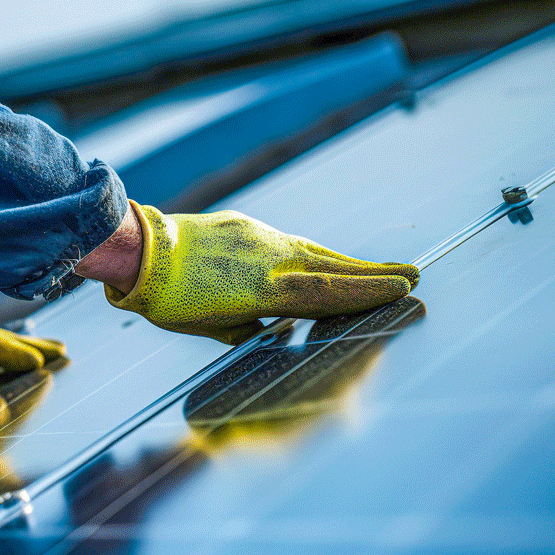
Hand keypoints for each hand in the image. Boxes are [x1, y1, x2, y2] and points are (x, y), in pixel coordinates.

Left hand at [102, 200, 418, 341]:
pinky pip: (290, 242)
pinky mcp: (247, 226)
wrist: (140, 250)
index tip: (401, 288)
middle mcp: (268, 259)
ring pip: (314, 252)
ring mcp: (259, 238)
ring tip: (383, 273)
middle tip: (413, 276)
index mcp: (260, 289)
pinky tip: (326, 260)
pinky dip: (315, 254)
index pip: (325, 292)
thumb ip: (248, 326)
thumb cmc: (169, 301)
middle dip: (374, 275)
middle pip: (331, 267)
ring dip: (349, 264)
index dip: (365, 292)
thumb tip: (272, 328)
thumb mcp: (212, 327)